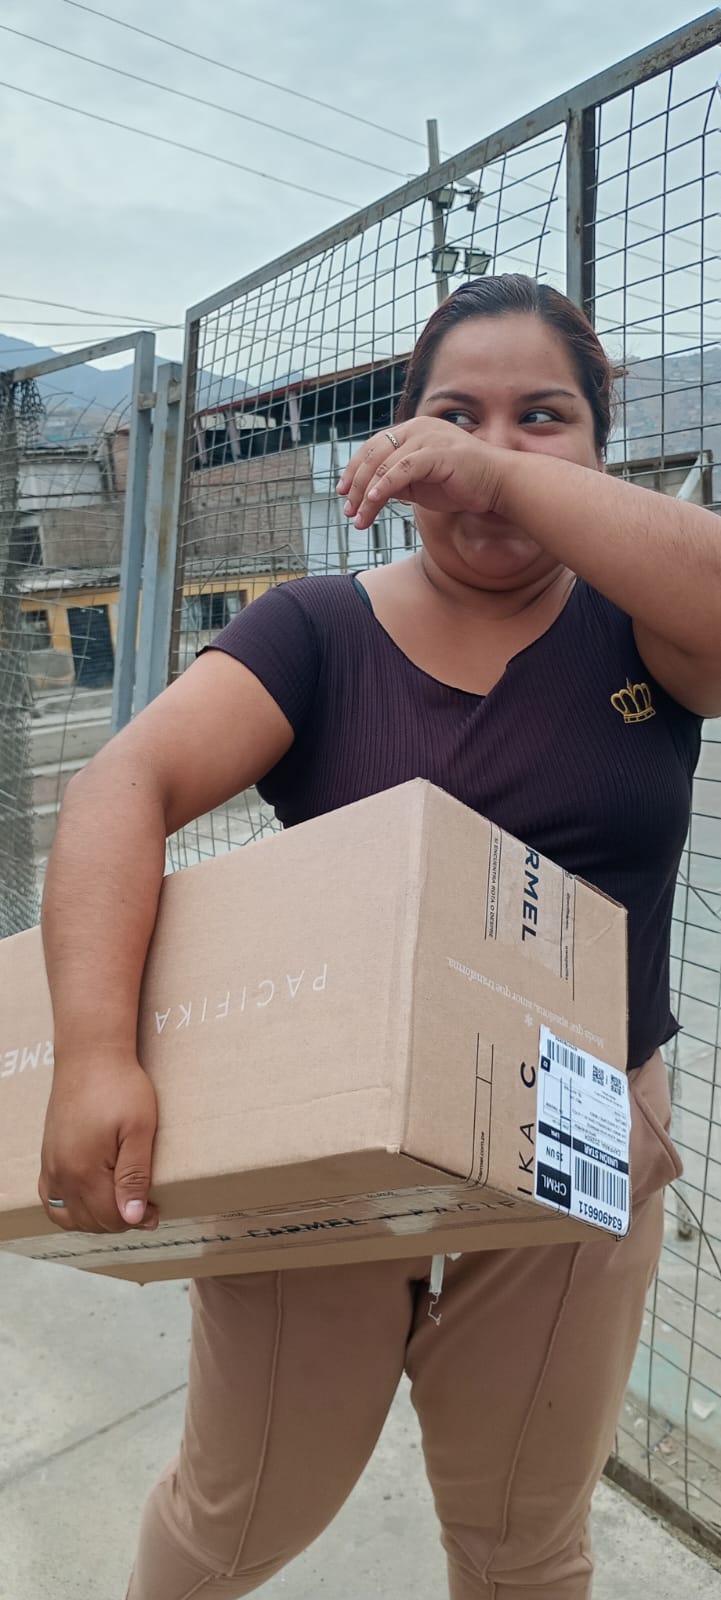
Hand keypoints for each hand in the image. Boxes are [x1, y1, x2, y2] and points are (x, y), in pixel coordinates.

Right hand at [39, 1052, 158, 1233]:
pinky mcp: (47, 1156)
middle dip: (119, 1222)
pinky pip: (50, 1198)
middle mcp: (62, 1173)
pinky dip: (69, 1209)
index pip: (110, 1217)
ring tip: (120, 1206)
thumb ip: (134, 1176)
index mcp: (85, 1170)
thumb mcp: (140, 1130)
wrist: (90, 1056)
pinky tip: (89, 1200)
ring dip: (94, 1219)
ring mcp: (51, 1165)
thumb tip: (132, 1217)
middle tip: (144, 1208)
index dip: (136, 1221)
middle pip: (90, 1220)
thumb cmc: (120, 1087)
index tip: (156, 1212)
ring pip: (68, 1215)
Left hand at [336, 419, 505, 530]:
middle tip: (347, 511)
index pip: (373, 447)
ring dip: (366, 494)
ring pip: (384, 465)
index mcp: (413, 430)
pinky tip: (372, 503)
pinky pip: (402, 470)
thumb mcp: (421, 484)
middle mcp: (417, 428)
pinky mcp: (436, 453)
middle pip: (373, 455)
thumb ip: (398, 483)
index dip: (354, 470)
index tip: (342, 493)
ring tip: (359, 518)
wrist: (498, 484)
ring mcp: (427, 438)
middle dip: (355, 485)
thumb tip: (370, 493)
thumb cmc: (463, 484)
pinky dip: (384, 486)